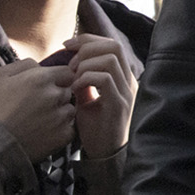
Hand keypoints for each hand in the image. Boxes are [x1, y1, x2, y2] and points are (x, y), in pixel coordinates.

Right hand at [0, 57, 75, 158]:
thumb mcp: (0, 76)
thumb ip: (25, 64)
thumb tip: (41, 65)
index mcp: (42, 78)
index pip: (67, 72)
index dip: (58, 79)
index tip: (45, 88)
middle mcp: (56, 95)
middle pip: (68, 91)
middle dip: (57, 95)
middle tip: (37, 106)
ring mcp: (62, 116)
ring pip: (70, 109)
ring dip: (60, 113)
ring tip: (38, 120)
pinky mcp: (64, 135)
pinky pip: (70, 128)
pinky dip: (60, 130)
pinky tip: (43, 132)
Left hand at [65, 34, 136, 159]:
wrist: (104, 154)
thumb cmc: (95, 128)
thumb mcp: (86, 99)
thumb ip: (84, 80)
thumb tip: (71, 62)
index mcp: (121, 78)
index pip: (111, 44)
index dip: (88, 39)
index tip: (66, 45)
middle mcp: (128, 82)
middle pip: (113, 46)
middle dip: (87, 48)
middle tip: (71, 62)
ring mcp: (126, 92)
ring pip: (110, 60)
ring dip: (86, 64)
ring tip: (73, 77)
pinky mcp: (119, 104)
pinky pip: (104, 79)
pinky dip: (86, 78)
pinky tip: (75, 88)